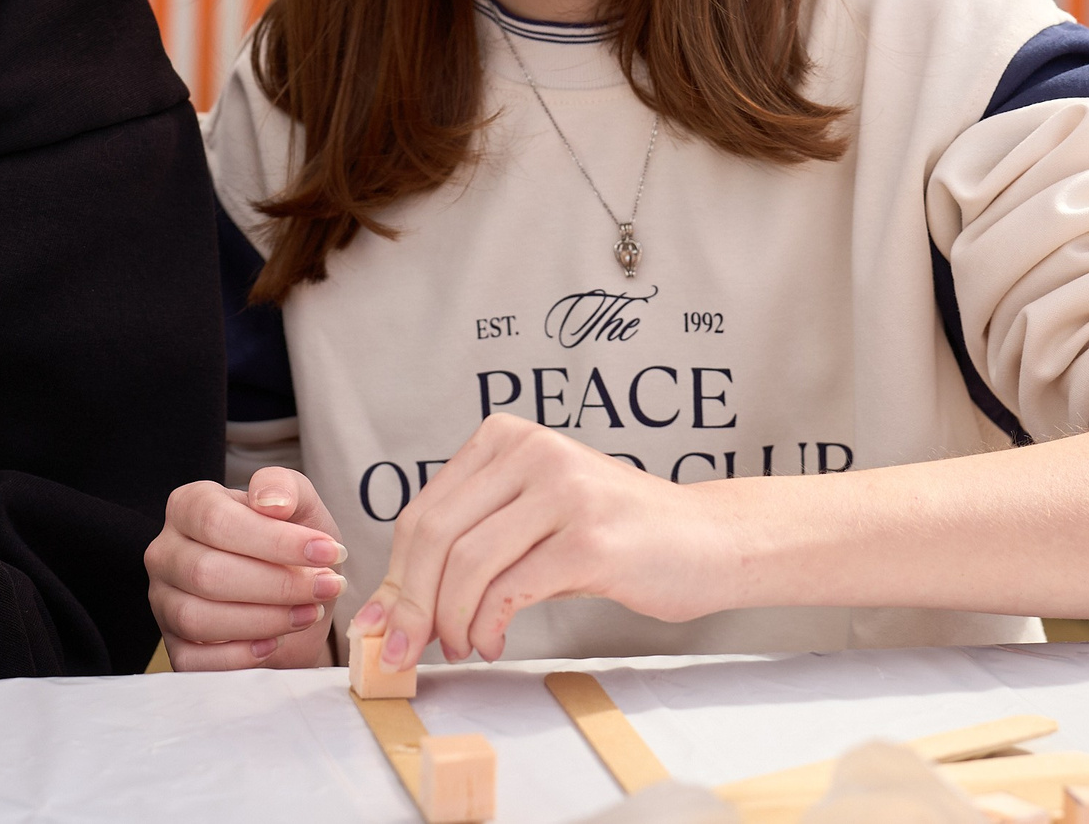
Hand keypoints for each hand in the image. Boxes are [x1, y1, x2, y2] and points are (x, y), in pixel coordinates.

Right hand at [146, 467, 347, 669]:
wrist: (297, 598)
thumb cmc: (292, 547)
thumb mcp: (300, 507)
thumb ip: (286, 487)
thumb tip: (271, 502)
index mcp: (188, 506)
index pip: (216, 521)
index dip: (274, 541)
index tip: (328, 552)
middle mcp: (166, 551)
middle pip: (206, 573)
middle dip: (277, 585)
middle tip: (326, 587)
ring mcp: (164, 601)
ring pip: (198, 618)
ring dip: (265, 620)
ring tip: (308, 612)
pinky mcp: (175, 647)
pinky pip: (194, 660)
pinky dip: (240, 657)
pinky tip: (274, 642)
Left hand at [349, 414, 725, 668]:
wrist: (708, 539)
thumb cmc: (615, 535)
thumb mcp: (533, 523)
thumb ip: (470, 547)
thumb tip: (393, 606)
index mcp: (505, 439)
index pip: (423, 512)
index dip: (395, 576)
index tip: (379, 624)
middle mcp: (531, 452)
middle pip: (435, 535)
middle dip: (409, 605)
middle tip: (403, 650)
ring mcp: (563, 491)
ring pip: (467, 564)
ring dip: (449, 621)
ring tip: (462, 647)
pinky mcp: (590, 539)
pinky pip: (510, 588)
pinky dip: (487, 625)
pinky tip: (493, 642)